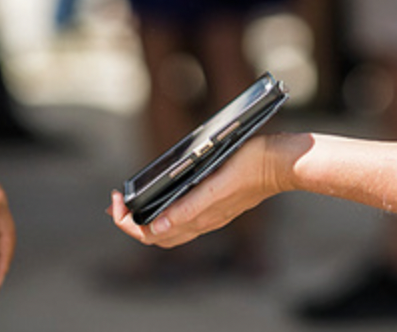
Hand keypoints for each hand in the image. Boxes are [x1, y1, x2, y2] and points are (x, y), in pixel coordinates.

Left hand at [108, 135, 283, 248]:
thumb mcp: (216, 185)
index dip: (127, 222)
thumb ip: (188, 209)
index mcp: (197, 218)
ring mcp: (210, 214)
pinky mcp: (217, 204)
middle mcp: (202, 221)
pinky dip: (164, 212)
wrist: (280, 162)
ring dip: (145, 218)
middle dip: (130, 221)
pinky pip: (183, 218)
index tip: (116, 201)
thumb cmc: (251, 167)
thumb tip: (155, 229)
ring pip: (169, 229)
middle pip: (155, 236)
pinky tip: (163, 196)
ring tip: (132, 200)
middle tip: (116, 201)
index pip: (150, 235)